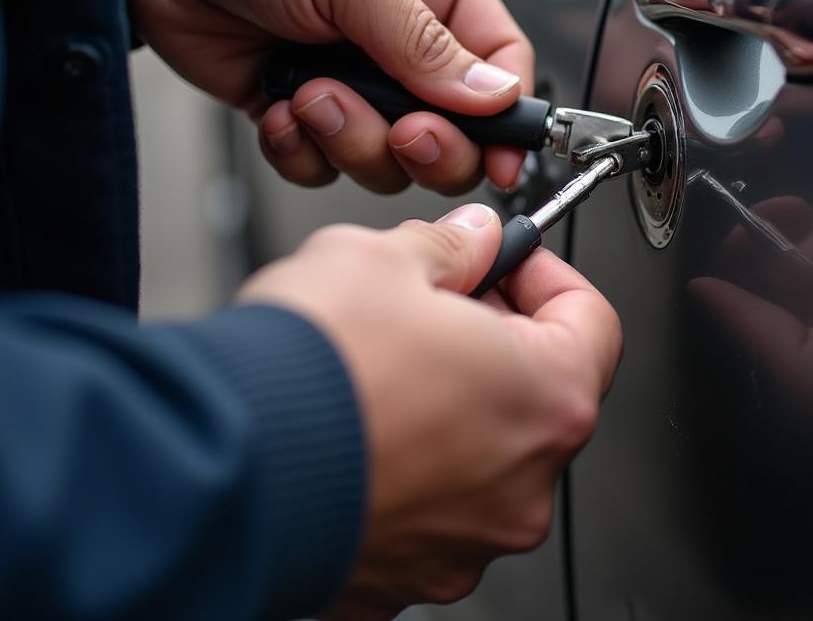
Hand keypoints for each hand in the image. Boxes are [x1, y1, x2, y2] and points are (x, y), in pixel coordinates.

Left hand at [134, 0, 533, 192]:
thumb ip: (424, 42)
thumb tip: (495, 95)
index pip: (502, 67)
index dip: (507, 120)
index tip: (503, 158)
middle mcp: (402, 45)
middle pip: (454, 133)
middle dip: (424, 145)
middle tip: (398, 129)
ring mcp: (353, 83)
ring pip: (387, 160)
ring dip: (350, 140)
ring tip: (311, 93)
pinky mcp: (302, 111)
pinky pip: (323, 166)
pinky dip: (301, 150)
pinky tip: (277, 107)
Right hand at [238, 204, 621, 618]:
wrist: (219, 469)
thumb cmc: (310, 372)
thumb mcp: (383, 258)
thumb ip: (449, 246)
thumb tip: (473, 240)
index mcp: (545, 399)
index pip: (592, 322)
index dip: (547, 275)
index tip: (508, 260)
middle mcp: (521, 486)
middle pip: (532, 389)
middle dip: (488, 335)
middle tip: (432, 300)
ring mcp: (463, 542)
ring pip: (477, 448)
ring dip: (444, 401)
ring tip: (379, 362)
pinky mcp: (403, 573)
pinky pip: (423, 503)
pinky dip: (402, 461)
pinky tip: (354, 423)